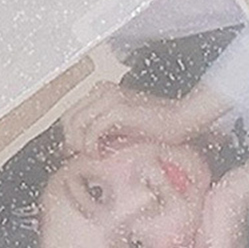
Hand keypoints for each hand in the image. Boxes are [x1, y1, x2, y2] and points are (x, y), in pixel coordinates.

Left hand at [60, 80, 220, 154]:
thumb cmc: (154, 127)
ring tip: (93, 155)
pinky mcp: (118, 109)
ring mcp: (110, 98)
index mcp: (102, 92)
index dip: (68, 135)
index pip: (71, 113)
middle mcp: (103, 91)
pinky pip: (92, 129)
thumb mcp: (120, 127)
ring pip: (78, 124)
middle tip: (80, 157)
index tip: (73, 153)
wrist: (180, 120)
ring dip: (81, 144)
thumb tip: (78, 146)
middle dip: (71, 141)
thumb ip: (100, 131)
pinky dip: (91, 145)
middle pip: (70, 118)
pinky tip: (100, 153)